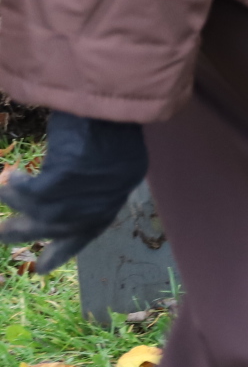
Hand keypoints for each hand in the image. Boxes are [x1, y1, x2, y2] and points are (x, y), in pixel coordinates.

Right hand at [0, 112, 147, 273]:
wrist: (112, 97)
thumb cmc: (109, 119)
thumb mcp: (107, 155)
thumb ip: (90, 177)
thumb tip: (60, 188)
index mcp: (116, 195)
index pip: (88, 232)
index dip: (62, 250)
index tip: (41, 269)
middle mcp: (103, 201)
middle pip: (57, 228)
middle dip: (23, 233)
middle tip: (0, 234)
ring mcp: (85, 193)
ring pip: (38, 213)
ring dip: (13, 201)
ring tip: (1, 189)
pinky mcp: (65, 179)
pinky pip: (30, 193)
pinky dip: (16, 186)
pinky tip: (8, 174)